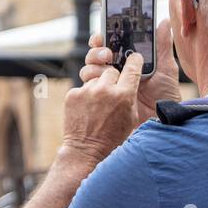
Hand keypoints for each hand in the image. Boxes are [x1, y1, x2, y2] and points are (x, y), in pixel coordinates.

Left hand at [61, 50, 143, 171]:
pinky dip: (86, 96)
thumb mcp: (131, 118)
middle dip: (113, 80)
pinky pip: (83, 88)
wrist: (87, 150)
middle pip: (111, 71)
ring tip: (99, 105)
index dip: (134, 61)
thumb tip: (130, 80)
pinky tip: (88, 109)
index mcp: (124, 95)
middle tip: (112, 94)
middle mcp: (105, 90)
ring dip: (98, 88)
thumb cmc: (113, 137)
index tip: (135, 57)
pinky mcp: (73, 94)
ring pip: (96, 79)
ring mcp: (87, 91)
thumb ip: (131, 96)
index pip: (132, 67)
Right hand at [80, 19, 180, 123]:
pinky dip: (93, 83)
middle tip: (108, 55)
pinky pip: (90, 89)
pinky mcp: (104, 100)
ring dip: (94, 67)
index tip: (102, 35)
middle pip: (95, 55)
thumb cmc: (166, 96)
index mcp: (127, 61)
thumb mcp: (166, 69)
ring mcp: (108, 86)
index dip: (101, 37)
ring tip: (108, 70)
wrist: (161, 122)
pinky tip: (105, 84)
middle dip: (97, 51)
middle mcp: (115, 72)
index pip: (109, 44)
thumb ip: (162, 45)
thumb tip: (163, 21)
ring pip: (89, 70)